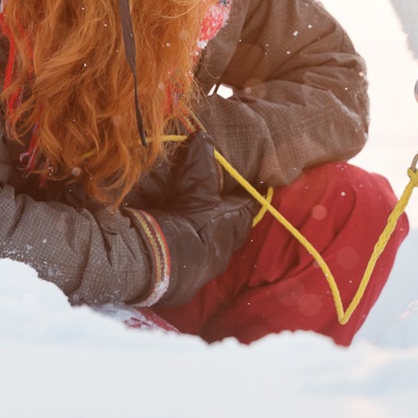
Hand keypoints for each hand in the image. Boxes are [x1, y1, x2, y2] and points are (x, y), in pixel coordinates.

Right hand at [147, 131, 254, 305]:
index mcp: (233, 221)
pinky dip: (194, 256)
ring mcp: (210, 266)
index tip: (254, 191)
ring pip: (219, 248)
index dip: (249, 198)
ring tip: (204, 229)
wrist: (163, 263)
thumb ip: (199, 162)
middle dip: (234, 219)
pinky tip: (184, 251)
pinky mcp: (191, 280)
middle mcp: (226, 245)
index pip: (248, 206)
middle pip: (236, 229)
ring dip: (214, 239)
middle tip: (228, 209)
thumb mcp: (193, 186)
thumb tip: (203, 137)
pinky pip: (198, 265)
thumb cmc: (186, 219)